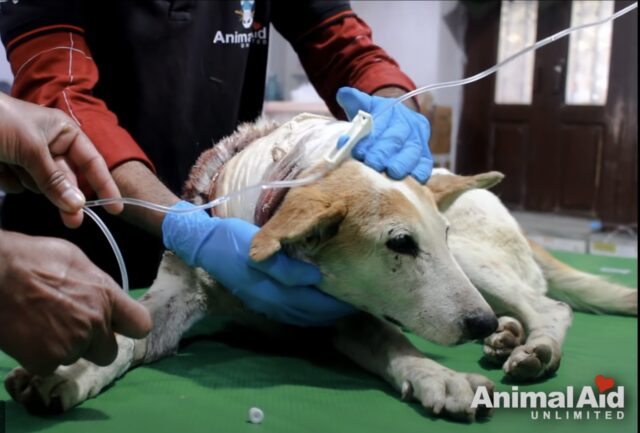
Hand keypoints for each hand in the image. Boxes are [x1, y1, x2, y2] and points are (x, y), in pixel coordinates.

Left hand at [0, 93, 122, 227]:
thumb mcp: (31, 148)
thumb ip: (55, 179)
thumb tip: (77, 205)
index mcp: (63, 131)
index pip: (92, 161)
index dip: (104, 184)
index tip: (114, 207)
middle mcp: (50, 144)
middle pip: (68, 179)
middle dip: (65, 196)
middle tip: (73, 221)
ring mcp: (29, 157)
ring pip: (42, 186)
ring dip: (30, 183)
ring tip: (10, 165)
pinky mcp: (10, 167)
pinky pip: (20, 186)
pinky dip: (10, 181)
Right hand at [0, 230, 151, 375]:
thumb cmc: (32, 258)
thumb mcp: (76, 260)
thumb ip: (96, 283)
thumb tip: (103, 295)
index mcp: (106, 296)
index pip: (140, 325)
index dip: (129, 328)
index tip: (119, 328)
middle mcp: (95, 322)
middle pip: (109, 352)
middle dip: (94, 345)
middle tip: (73, 330)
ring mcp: (71, 344)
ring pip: (76, 358)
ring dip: (63, 348)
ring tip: (43, 325)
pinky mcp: (46, 360)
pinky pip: (49, 367)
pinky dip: (39, 357)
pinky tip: (29, 336)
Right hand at [162, 201, 355, 325]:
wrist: (204, 244)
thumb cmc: (234, 239)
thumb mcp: (259, 247)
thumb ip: (286, 266)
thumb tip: (314, 277)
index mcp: (270, 289)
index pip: (310, 300)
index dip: (332, 299)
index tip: (353, 292)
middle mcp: (268, 302)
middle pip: (307, 312)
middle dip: (332, 310)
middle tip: (355, 304)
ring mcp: (262, 304)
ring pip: (298, 317)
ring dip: (320, 316)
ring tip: (340, 310)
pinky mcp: (258, 301)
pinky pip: (288, 316)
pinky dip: (305, 316)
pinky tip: (314, 311)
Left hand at [336, 86, 432, 183]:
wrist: (397, 122)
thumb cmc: (376, 119)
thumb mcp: (365, 106)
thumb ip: (355, 100)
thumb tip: (342, 94)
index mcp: (392, 111)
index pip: (381, 124)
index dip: (370, 138)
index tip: (358, 151)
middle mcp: (408, 124)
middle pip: (397, 139)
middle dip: (384, 153)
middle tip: (372, 164)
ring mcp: (419, 141)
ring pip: (414, 152)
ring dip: (402, 165)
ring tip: (391, 174)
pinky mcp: (425, 157)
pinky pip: (426, 166)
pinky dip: (419, 174)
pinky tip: (410, 182)